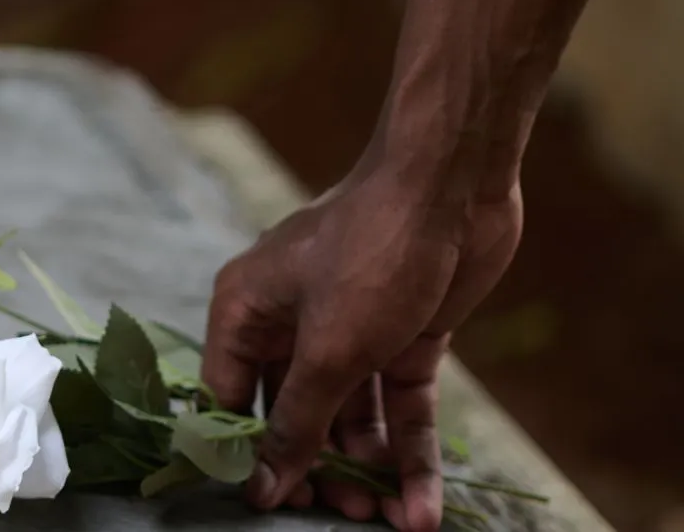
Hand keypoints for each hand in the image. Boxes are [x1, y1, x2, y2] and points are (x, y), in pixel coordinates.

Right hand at [203, 171, 521, 531]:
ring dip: (369, 469)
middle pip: (295, 415)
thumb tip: (261, 489)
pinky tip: (423, 505)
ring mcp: (350, 329)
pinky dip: (411, 452)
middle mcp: (291, 323)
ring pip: (352, 416)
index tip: (271, 506)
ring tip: (387, 520)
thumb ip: (296, 425)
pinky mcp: (404, 336)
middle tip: (342, 514)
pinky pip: (399, 405)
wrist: (455, 184)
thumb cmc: (373, 253)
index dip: (247, 454)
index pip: (228, 399)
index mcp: (246, 311)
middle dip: (321, 469)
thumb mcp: (328, 351)